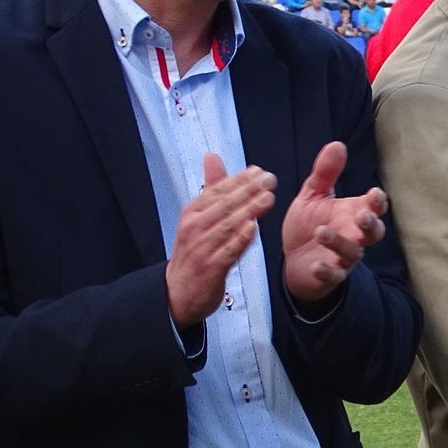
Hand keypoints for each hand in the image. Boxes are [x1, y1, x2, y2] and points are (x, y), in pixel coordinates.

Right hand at [167, 154, 276, 328]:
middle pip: (224, 206)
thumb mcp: (198, 217)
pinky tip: (253, 229)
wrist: (177, 292)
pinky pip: (227, 252)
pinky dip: (239, 240)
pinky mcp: (210, 269)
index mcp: (192, 213)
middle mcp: (195, 228)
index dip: (238, 180)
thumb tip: (212, 156)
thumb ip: (211, 187)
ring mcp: (202, 249)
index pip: (216, 191)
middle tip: (270, 179)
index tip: (259, 170)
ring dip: (248, 211)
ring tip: (268, 198)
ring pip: (227, 226)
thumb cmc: (194, 250)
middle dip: (248, 191)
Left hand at [281, 141, 388, 308]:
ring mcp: (342, 258)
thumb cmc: (310, 224)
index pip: (374, 207)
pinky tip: (317, 265)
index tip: (373, 193)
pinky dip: (327, 271)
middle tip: (362, 215)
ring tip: (321, 231)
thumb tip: (337, 144)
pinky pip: (333, 276)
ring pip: (352, 253)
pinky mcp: (328, 275)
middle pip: (374, 233)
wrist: (294, 260)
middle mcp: (354, 236)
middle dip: (371, 224)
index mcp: (353, 213)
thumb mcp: (313, 195)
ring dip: (340, 243)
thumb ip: (325, 173)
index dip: (377, 202)